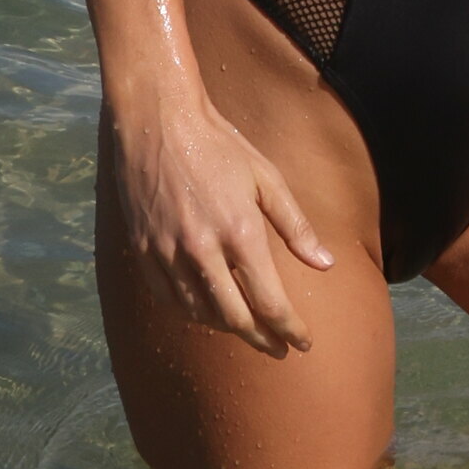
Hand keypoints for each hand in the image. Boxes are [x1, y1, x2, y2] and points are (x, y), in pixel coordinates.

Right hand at [107, 94, 338, 356]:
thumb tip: (326, 264)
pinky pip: (167, 298)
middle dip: (262, 340)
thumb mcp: (266, 178)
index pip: (270, 302)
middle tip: (279, 349)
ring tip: (246, 328)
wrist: (157, 119)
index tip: (303, 343)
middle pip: (235, 319)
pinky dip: (190, 312)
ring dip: (227, 328)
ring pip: (199, 313)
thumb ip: (296, 226)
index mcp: (240, 232)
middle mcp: (202, 250)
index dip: (290, 330)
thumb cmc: (219, 145)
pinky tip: (205, 310)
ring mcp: (167, 252)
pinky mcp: (142, 249)